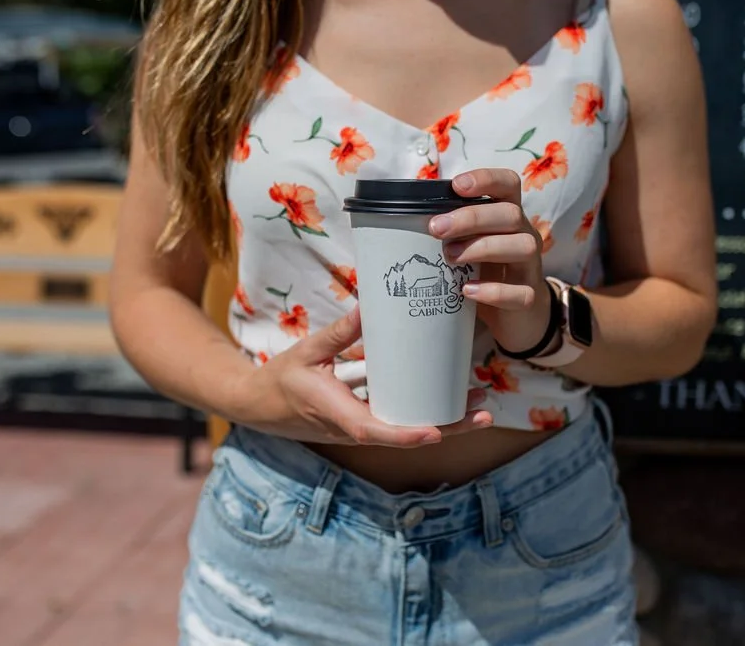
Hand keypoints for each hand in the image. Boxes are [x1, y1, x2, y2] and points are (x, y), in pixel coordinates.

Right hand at [246, 306, 492, 446]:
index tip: (436, 431)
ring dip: (445, 422)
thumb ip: (338, 334)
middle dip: (447, 428)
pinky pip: (399, 423)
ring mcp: (361, 429)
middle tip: (485, 414)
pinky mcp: (365, 422)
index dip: (406, 435)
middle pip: (405, 436)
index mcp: (336, 413)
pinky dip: (426, 413)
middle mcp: (353, 429)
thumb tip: (369, 308)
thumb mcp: (307, 352)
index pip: (374, 432)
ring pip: (407, 432)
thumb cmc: (281, 379)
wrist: (260, 407)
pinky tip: (451, 399)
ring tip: (480, 405)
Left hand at [428, 169, 552, 353]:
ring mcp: (530, 266)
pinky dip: (493, 291)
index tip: (457, 185)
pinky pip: (520, 292)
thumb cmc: (485, 269)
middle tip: (436, 229)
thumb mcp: (468, 244)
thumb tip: (400, 218)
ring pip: (522, 246)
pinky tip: (467, 290)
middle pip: (510, 214)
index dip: (486, 179)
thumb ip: (449, 229)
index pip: (508, 184)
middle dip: (471, 217)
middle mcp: (524, 234)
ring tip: (450, 258)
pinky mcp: (528, 298)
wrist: (517, 313)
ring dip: (482, 248)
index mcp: (507, 215)